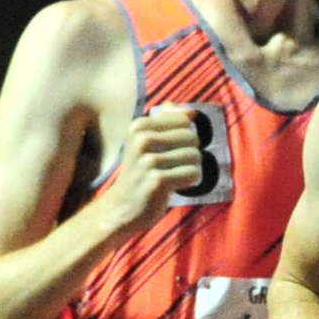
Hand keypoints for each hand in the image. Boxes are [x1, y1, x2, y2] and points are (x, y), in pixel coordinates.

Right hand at [102, 104, 210, 219]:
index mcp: (139, 126)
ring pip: (195, 156)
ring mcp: (149, 161)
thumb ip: (167, 121)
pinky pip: (192, 173)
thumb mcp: (146, 141)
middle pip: (192, 137)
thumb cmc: (141, 171)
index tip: (170, 150)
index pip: (184, 120)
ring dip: (191, 168)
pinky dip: (191, 181)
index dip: (184, 136)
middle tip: (174, 166)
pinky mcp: (158, 181)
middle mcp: (142, 140)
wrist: (123, 206)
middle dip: (190, 153)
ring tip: (175, 176)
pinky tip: (176, 185)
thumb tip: (191, 112)